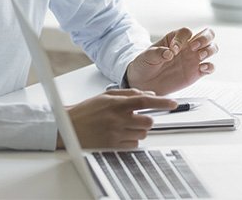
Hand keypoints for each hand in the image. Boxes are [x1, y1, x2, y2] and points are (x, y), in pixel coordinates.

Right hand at [57, 89, 176, 149]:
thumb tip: (150, 95)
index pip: (145, 101)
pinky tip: (119, 135)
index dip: (162, 102)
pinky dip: (131, 141)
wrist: (67, 127)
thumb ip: (130, 94)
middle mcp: (118, 119)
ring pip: (142, 134)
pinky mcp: (113, 147)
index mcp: (117, 103)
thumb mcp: (107, 96)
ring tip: (123, 126)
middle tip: (136, 118)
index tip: (173, 103)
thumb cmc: (87, 110)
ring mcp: (115, 134)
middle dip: (146, 120)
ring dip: (138, 130)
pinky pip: (133, 145)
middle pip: (148, 122)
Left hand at [125, 27, 217, 94]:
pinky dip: (210, 67)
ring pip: (212, 48)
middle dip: (204, 38)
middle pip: (207, 34)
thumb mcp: (146, 56)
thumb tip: (168, 53)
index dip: (182, 39)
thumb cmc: (145, 65)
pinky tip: (202, 69)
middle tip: (194, 47)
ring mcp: (194, 59)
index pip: (186, 32)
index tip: (172, 50)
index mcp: (175, 39)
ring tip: (198, 57)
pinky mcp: (196, 73)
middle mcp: (188, 47)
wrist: (144, 83)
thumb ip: (157, 52)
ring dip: (209, 50)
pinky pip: (210, 67)